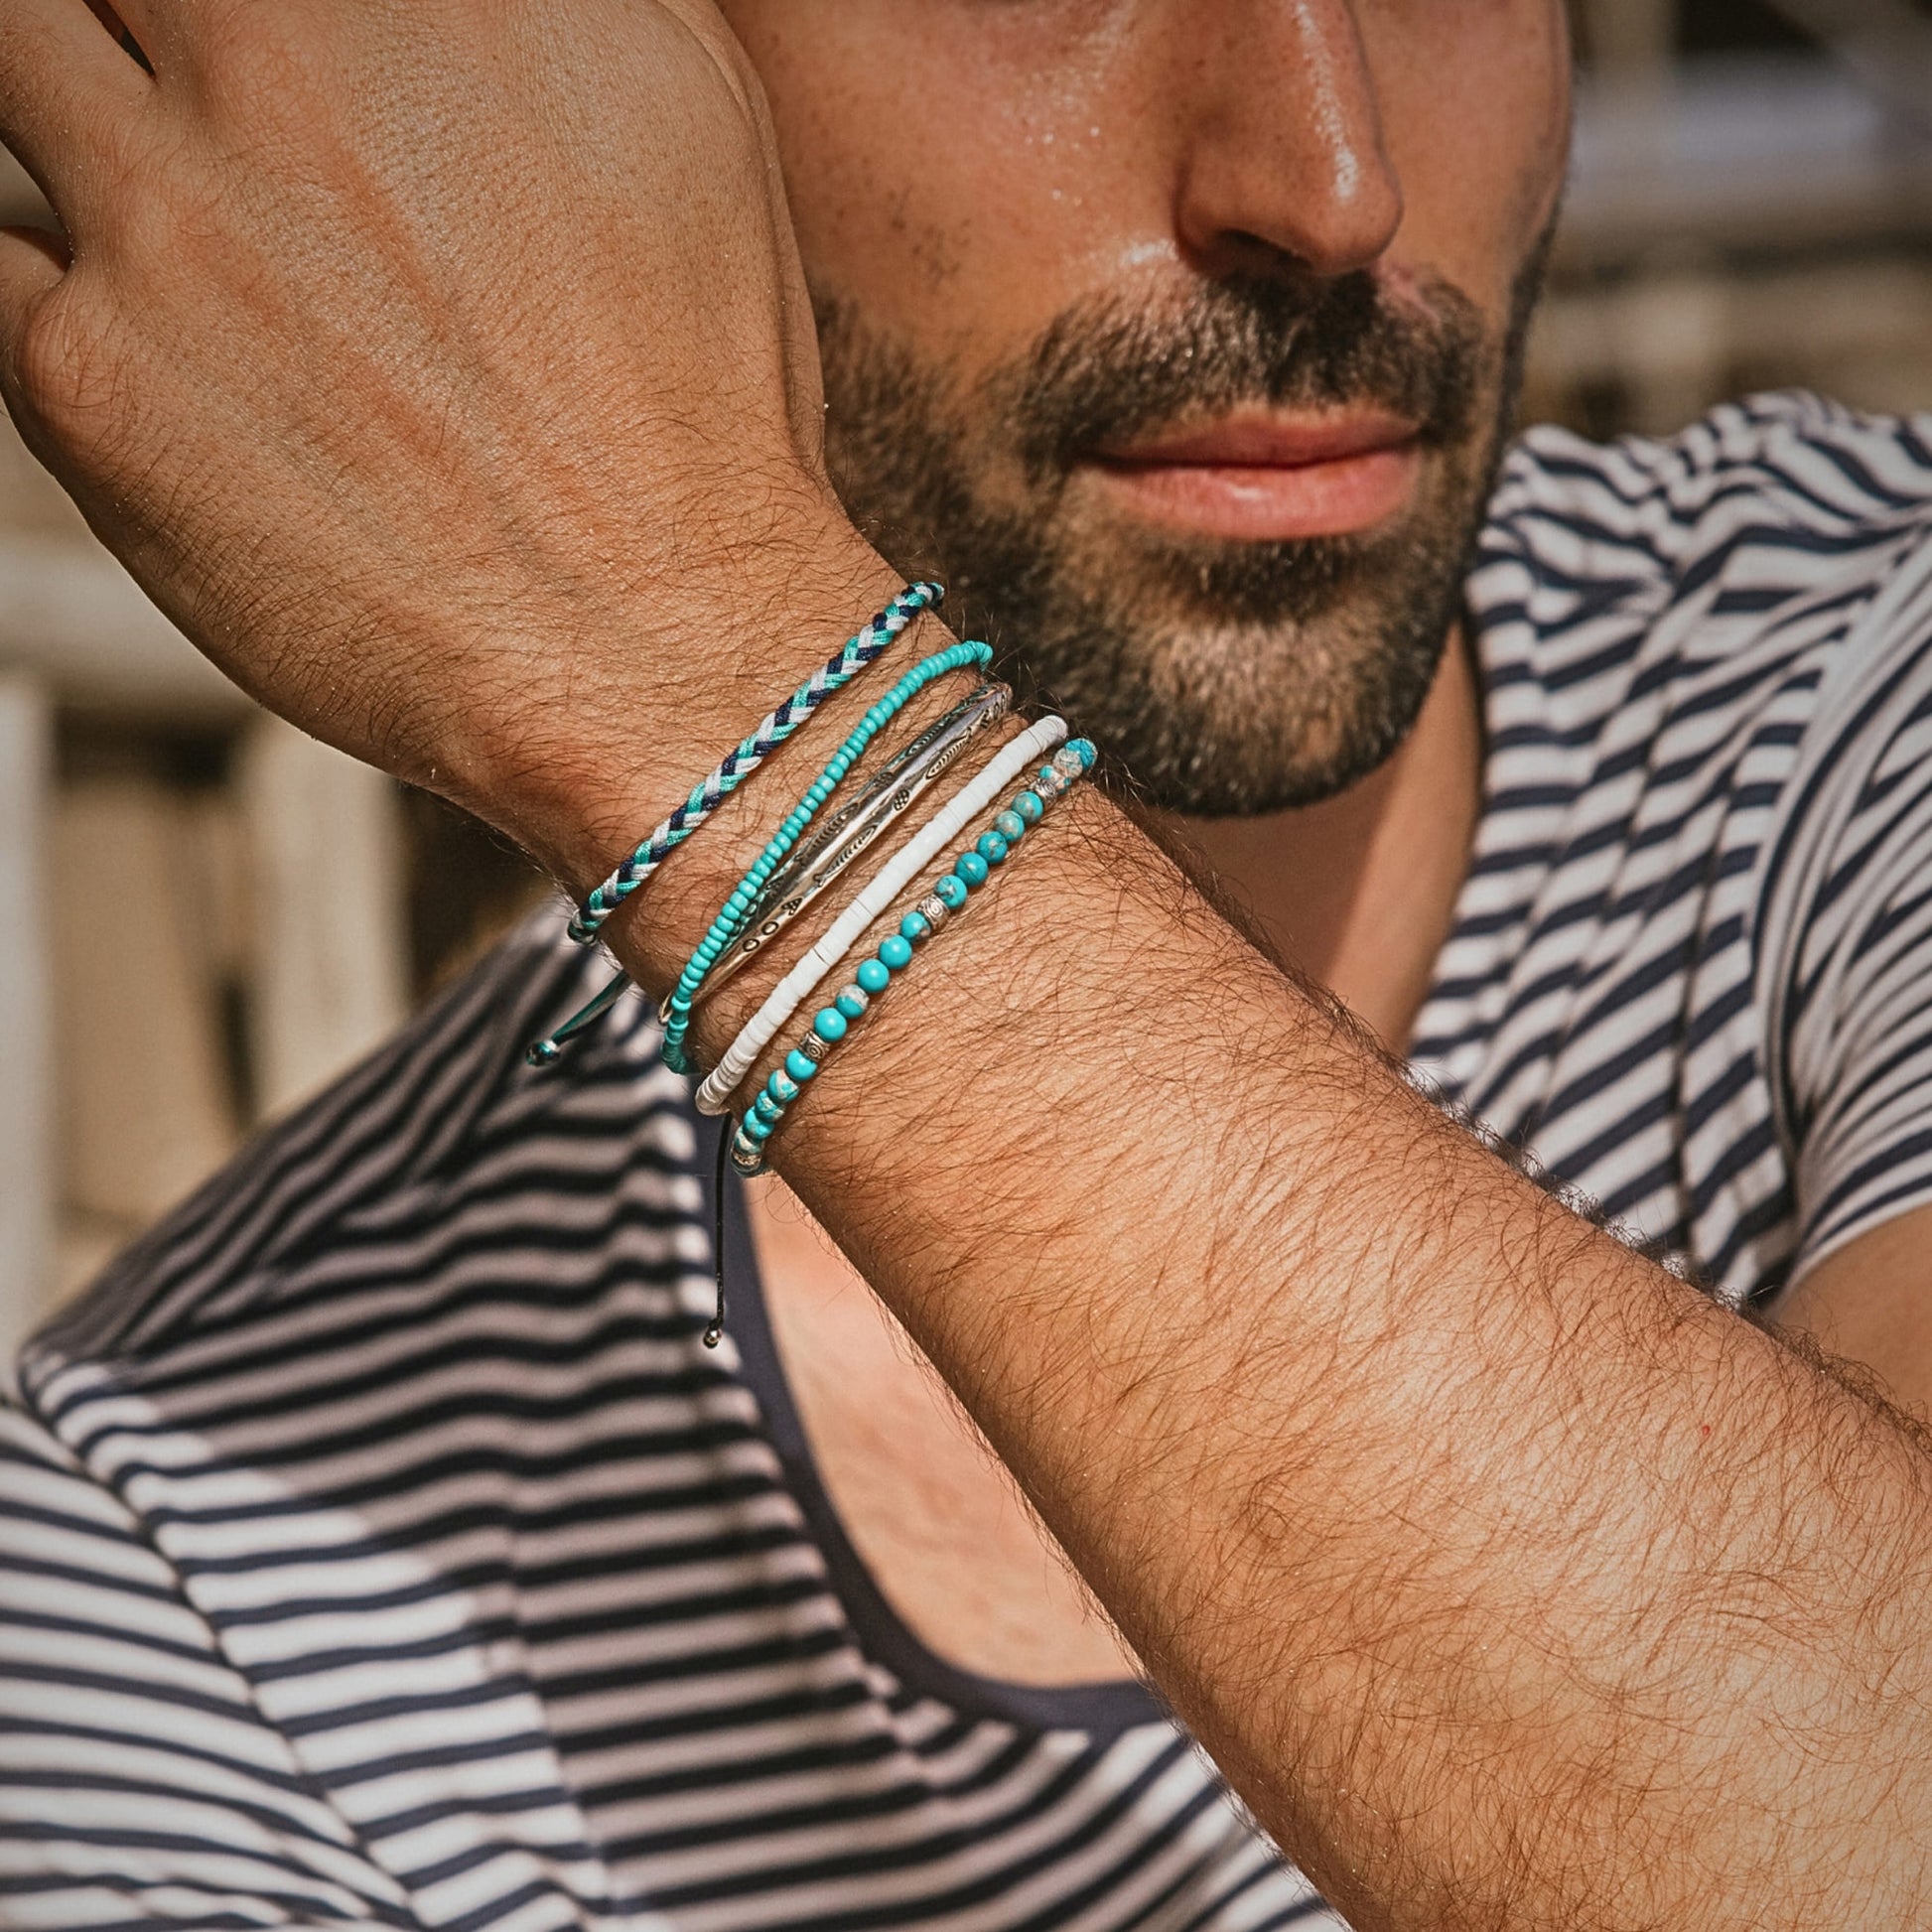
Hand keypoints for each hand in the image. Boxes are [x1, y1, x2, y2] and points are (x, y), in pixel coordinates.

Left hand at [0, 0, 856, 861]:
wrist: (658, 645)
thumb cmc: (700, 414)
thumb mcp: (690, 115)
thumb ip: (538, 2)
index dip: (233, 20)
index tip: (252, 60)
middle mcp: (272, 58)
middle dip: (149, 37)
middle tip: (208, 118)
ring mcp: (160, 209)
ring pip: (12, 66)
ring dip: (73, 123)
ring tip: (177, 222)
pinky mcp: (86, 373)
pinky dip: (58, 291)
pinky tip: (173, 357)